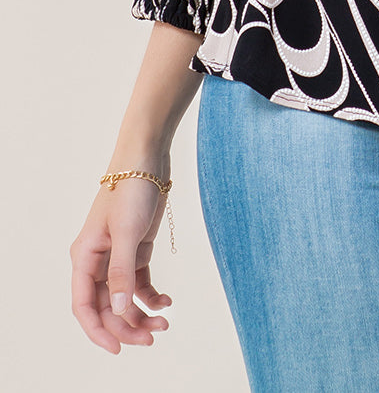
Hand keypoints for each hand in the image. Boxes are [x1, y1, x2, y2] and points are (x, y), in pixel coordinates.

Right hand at [70, 166, 173, 353]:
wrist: (147, 157)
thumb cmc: (131, 189)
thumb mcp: (128, 232)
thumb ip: (122, 272)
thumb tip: (117, 310)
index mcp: (85, 257)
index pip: (84, 305)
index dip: (98, 331)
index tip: (118, 348)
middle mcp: (97, 261)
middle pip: (106, 306)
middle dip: (126, 326)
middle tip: (152, 337)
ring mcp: (117, 256)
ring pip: (123, 298)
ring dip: (141, 313)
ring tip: (164, 322)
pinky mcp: (136, 249)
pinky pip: (139, 283)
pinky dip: (151, 296)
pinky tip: (167, 301)